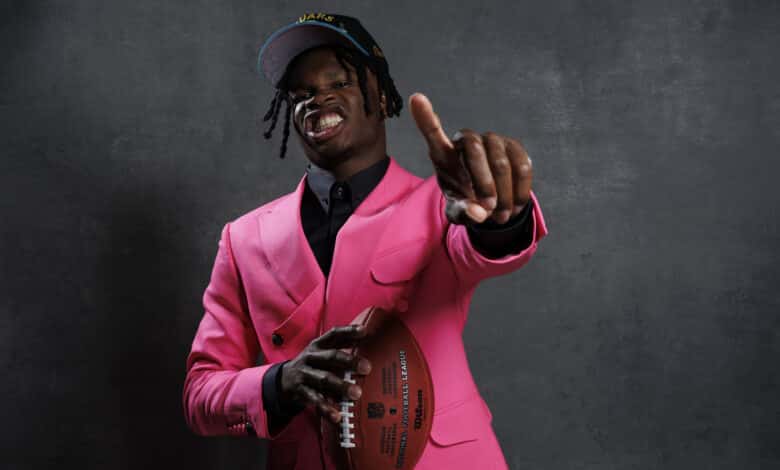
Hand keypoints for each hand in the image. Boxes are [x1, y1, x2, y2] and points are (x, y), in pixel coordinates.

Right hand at [279, 325, 371, 423]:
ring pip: (324, 379)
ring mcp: (305, 374)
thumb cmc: (311, 364)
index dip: (348, 331)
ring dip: (341, 386)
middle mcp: (311, 357)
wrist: (283, 380)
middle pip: (331, 357)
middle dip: (349, 361)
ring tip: (356, 393)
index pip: (334, 334)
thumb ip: (342, 345)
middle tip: (367, 368)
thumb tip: (368, 337)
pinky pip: (315, 400)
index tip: (364, 331)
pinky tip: (337, 416)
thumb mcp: (322, 352)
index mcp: (318, 346)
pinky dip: (327, 409)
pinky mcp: (301, 391)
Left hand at [409, 92, 532, 224]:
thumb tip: (477, 212)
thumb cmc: (466, 202)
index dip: (425, 117)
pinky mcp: (514, 147)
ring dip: (503, 195)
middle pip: (474, 149)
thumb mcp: (457, 212)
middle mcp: (467, 140)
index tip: (417, 98)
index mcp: (444, 154)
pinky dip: (520, 192)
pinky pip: (522, 167)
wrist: (492, 202)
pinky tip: (515, 206)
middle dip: (484, 183)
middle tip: (488, 209)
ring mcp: (492, 140)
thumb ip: (462, 212)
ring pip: (501, 163)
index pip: (432, 132)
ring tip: (500, 215)